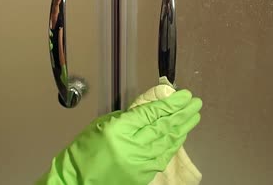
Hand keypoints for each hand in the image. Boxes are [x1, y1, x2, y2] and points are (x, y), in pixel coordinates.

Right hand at [37, 89, 201, 184]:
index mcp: (119, 129)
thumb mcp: (102, 125)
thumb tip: (148, 111)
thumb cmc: (83, 152)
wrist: (77, 181)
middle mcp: (132, 145)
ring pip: (168, 140)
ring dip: (183, 127)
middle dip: (182, 113)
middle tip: (195, 102)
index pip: (152, 113)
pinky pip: (164, 155)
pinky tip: (182, 134)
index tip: (183, 95)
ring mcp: (140, 162)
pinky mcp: (144, 174)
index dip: (170, 103)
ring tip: (194, 115)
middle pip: (164, 125)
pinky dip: (174, 143)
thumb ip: (127, 117)